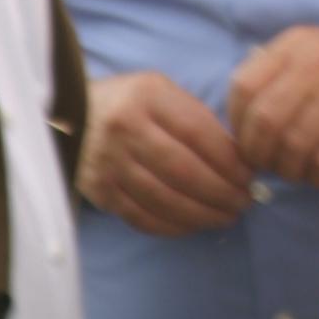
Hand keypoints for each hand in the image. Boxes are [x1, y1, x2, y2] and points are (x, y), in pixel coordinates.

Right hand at [78, 71, 253, 235]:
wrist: (68, 116)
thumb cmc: (130, 103)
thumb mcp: (162, 92)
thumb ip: (197, 119)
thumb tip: (238, 160)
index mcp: (148, 96)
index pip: (197, 133)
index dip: (228, 160)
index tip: (250, 176)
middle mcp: (125, 129)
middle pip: (183, 171)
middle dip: (221, 192)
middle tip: (244, 202)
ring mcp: (109, 163)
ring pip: (164, 199)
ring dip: (202, 214)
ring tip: (226, 216)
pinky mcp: (99, 192)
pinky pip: (142, 217)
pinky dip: (173, 226)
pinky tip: (194, 225)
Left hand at [228, 23, 318, 185]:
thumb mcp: (317, 47)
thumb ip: (281, 67)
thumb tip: (243, 105)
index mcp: (296, 47)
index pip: (244, 86)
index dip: (237, 120)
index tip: (247, 136)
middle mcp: (314, 68)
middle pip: (264, 122)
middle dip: (258, 152)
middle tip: (267, 164)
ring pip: (292, 148)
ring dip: (287, 169)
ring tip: (295, 171)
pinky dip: (317, 177)